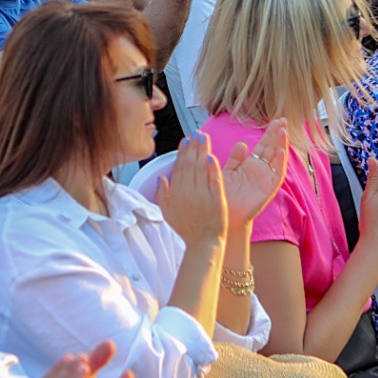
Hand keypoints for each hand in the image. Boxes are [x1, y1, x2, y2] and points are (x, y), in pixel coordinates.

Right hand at [156, 132, 229, 250]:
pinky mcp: (216, 200)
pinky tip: (212, 156)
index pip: (179, 168)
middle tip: (196, 133)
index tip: (185, 140)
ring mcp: (203, 196)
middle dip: (193, 147)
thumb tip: (161, 177)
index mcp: (176, 195)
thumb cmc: (186, 230)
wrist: (203, 244)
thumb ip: (163, 194)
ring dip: (202, 151)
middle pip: (190, 165)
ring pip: (201, 169)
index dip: (182, 152)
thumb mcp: (167, 213)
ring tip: (204, 137)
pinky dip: (213, 168)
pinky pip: (214, 181)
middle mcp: (188, 193)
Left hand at [219, 119, 288, 230]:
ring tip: (283, 131)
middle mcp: (260, 171)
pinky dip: (279, 164)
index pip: (262, 145)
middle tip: (283, 119)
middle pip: (272, 149)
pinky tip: (281, 152)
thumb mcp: (227, 173)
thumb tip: (242, 143)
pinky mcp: (268, 189)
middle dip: (277, 134)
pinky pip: (276, 175)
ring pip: (276, 159)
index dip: (268, 133)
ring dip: (281, 145)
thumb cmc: (224, 196)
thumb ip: (235, 159)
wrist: (225, 216)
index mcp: (250, 165)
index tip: (274, 120)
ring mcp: (266, 179)